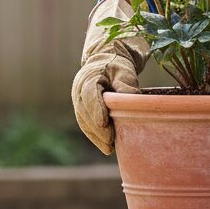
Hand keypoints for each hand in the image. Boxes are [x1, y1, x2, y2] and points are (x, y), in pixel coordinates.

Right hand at [72, 0, 148, 154]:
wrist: (105, 60)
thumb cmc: (117, 65)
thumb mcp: (124, 70)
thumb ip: (126, 83)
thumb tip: (132, 99)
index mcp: (89, 77)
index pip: (90, 95)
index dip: (96, 110)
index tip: (104, 124)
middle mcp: (79, 89)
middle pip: (85, 112)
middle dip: (97, 129)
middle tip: (110, 143)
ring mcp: (77, 99)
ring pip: (83, 120)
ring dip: (95, 135)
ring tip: (108, 148)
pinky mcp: (80, 108)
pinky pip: (84, 123)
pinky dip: (93, 135)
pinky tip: (104, 145)